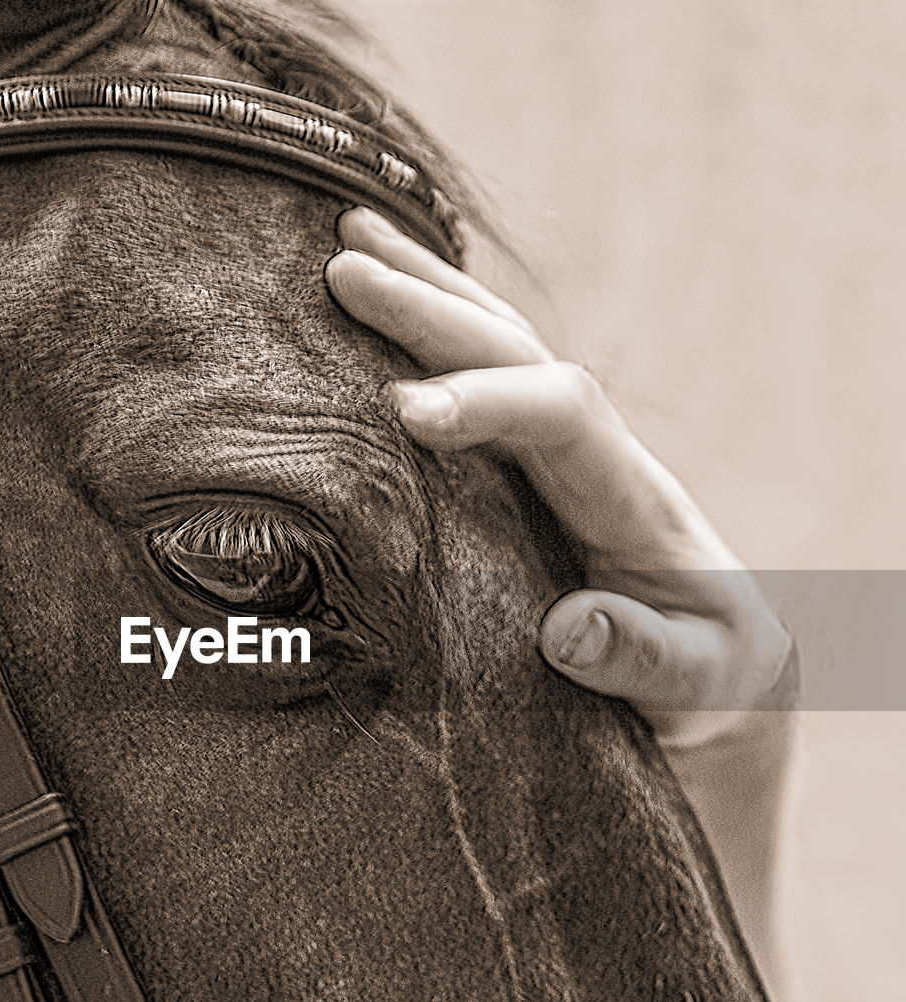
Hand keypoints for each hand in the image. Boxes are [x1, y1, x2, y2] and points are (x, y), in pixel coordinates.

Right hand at [324, 206, 796, 990]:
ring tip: (351, 243)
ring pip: (500, 354)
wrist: (726, 688)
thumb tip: (571, 628)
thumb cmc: (714, 693)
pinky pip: (487, 392)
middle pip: (520, 357)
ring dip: (429, 296)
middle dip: (432, 313)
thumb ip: (647, 660)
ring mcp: (564, 467)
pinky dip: (440, 341)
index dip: (486, 403)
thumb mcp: (699, 687)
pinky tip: (400, 308)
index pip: (562, 417)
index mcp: (638, 502)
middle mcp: (600, 464)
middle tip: (341, 273)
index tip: (402, 413)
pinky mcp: (531, 485)